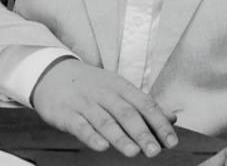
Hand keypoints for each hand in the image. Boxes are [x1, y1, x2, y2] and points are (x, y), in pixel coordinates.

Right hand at [31, 58, 177, 157]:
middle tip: (155, 151)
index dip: (158, 122)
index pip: (144, 103)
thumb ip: (144, 105)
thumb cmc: (92, 86)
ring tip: (134, 152)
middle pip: (126, 112)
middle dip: (142, 132)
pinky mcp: (67, 113)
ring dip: (120, 136)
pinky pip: (80, 125)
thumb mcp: (119, 89)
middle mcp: (104, 92)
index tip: (171, 141)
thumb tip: (172, 118)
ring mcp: (85, 102)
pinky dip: (91, 136)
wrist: (53, 74)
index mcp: (120, 86)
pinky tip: (102, 147)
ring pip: (105, 120)